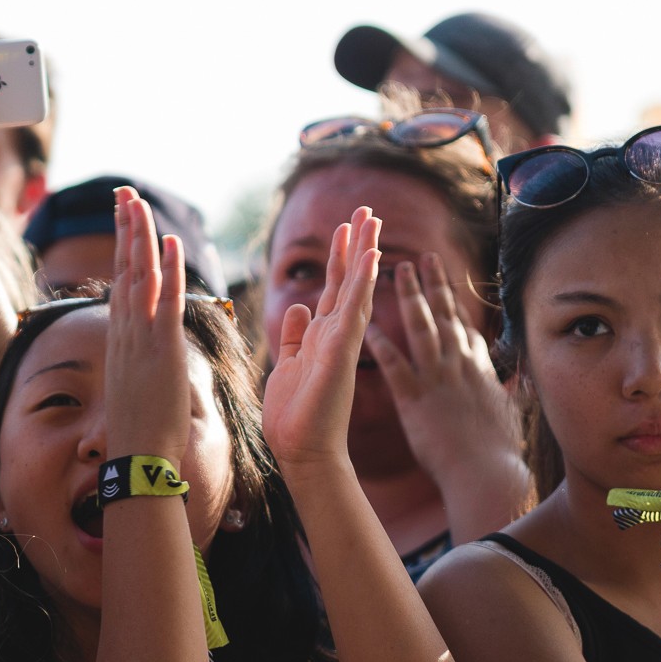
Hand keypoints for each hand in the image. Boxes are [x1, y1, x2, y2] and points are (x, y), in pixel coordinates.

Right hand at [107, 188, 189, 460]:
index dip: (123, 247)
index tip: (124, 218)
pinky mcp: (163, 349)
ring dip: (140, 237)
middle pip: (125, 269)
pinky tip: (169, 242)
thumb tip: (148, 351)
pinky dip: (168, 269)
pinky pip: (167, 300)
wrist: (138, 460)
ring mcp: (142, 338)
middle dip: (125, 228)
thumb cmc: (141, 431)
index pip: (122, 282)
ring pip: (140, 276)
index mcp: (122, 339)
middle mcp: (126, 332)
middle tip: (124, 193)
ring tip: (138, 201)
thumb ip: (143, 361)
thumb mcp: (137, 386)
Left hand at [263, 207, 381, 470]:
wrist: (303, 452)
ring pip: (357, 287)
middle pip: (350, 280)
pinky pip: (355, 310)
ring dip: (364, 252)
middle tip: (367, 210)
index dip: (341, 258)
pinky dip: (363, 283)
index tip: (345, 228)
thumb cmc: (295, 416)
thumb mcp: (288, 364)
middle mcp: (337, 335)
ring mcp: (342, 342)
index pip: (335, 289)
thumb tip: (300, 307)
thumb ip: (295, 336)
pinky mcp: (341, 352)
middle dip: (357, 244)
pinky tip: (371, 256)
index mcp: (322, 337)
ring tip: (372, 218)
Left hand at [362, 253, 524, 487]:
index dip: (455, 305)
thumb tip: (519, 383)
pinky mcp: (414, 398)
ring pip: (422, 328)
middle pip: (446, 316)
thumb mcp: (509, 416)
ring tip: (396, 270)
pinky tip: (365, 324)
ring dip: (409, 297)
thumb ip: (510, 394)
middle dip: (433, 285)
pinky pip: (393, 364)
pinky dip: (380, 342)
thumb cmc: (497, 453)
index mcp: (480, 371)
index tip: (445, 283)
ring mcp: (437, 379)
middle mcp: (460, 367)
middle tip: (421, 257)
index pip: (466, 330)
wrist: (486, 473)